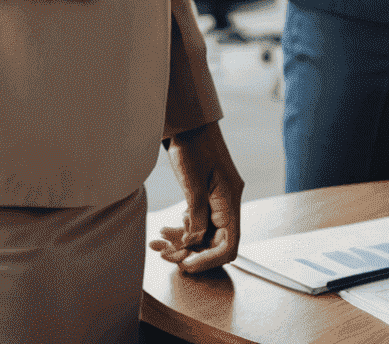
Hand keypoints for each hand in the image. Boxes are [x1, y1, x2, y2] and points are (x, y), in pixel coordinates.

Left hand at [149, 121, 243, 273]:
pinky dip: (181, 231)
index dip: (209, 260)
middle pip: (214, 243)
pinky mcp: (207, 198)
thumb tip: (193, 242)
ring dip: (182, 243)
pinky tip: (165, 231)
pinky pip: (198, 223)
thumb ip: (196, 214)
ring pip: (203, 235)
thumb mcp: (192, 181)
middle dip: (189, 253)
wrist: (189, 124)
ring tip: (158, 243)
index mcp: (230, 199)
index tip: (186, 265)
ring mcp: (218, 201)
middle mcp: (227, 202)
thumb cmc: (193, 146)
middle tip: (164, 253)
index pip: (229, 244)